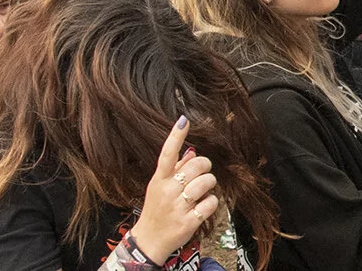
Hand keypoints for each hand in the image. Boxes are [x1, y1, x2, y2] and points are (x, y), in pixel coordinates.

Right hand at [128, 116, 219, 263]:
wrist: (149, 240)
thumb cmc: (156, 209)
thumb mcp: (159, 186)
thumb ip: (175, 169)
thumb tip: (191, 152)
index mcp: (159, 179)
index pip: (167, 153)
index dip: (176, 136)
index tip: (183, 121)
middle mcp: (167, 191)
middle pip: (196, 165)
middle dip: (205, 166)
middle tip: (203, 173)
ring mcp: (178, 207)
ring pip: (206, 182)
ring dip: (210, 184)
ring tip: (203, 190)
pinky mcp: (188, 222)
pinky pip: (210, 203)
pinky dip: (212, 203)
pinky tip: (204, 206)